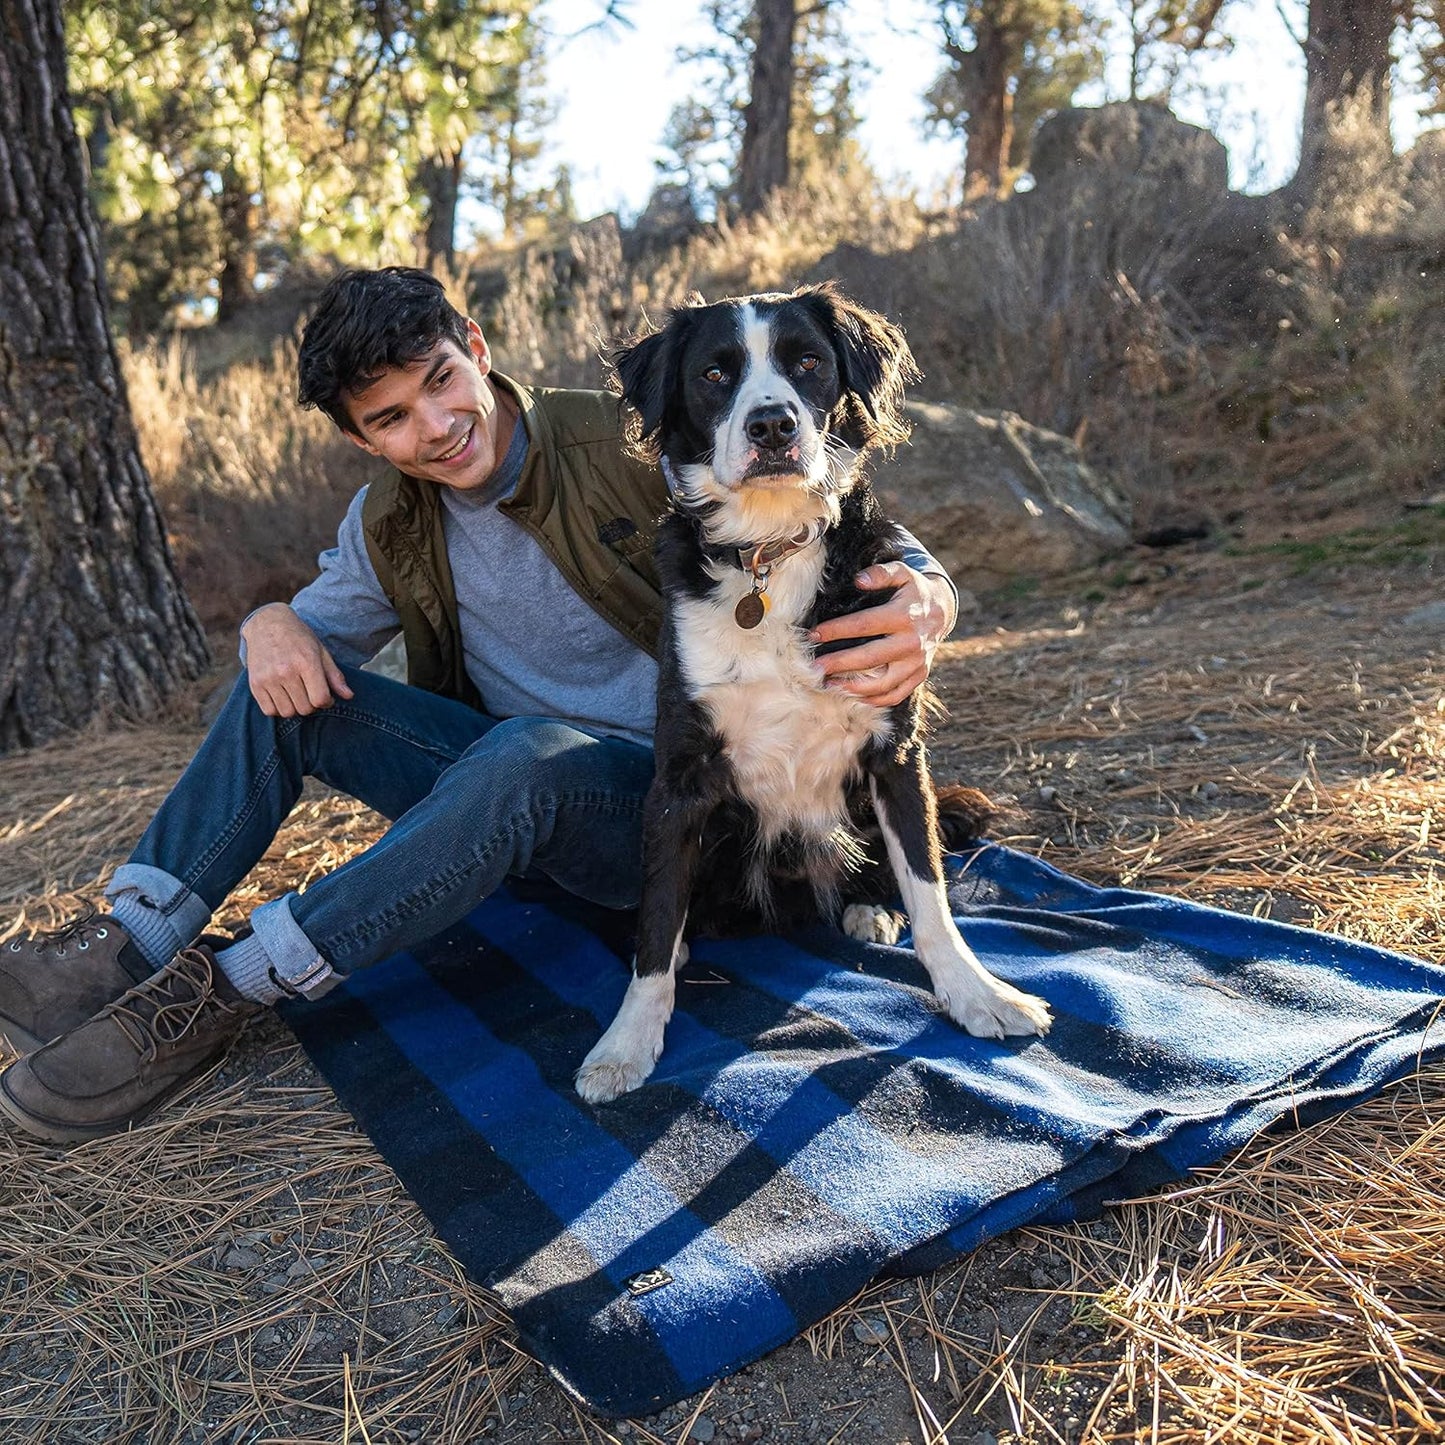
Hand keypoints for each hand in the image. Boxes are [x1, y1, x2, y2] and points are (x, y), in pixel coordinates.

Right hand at [240, 604, 354, 717]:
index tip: (326, 697)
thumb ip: (335, 676)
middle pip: (305, 708)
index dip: (327, 702)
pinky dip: (277, 708)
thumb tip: (349, 696)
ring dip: (295, 708)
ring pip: (287, 712)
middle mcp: (286, 671)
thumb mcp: (321, 652)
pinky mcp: (255, 684)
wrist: (267, 624)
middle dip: (312, 705)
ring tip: (296, 694)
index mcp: (306, 662)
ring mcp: (268, 678)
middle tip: (310, 693)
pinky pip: (269, 710)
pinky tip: (282, 696)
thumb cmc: (299, 638)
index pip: (320, 699)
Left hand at [808, 563, 955, 706]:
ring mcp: (917, 662)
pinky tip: (853, 697)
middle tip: (814, 668)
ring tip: (829, 684)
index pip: (864, 625)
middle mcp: (912, 642)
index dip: (837, 630)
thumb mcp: (902, 572)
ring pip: (883, 683)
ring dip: (853, 688)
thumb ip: (881, 573)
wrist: (944, 609)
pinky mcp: (919, 676)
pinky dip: (874, 701)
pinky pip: (896, 694)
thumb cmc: (914, 589)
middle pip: (870, 658)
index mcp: (904, 616)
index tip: (813, 634)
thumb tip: (859, 580)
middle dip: (839, 664)